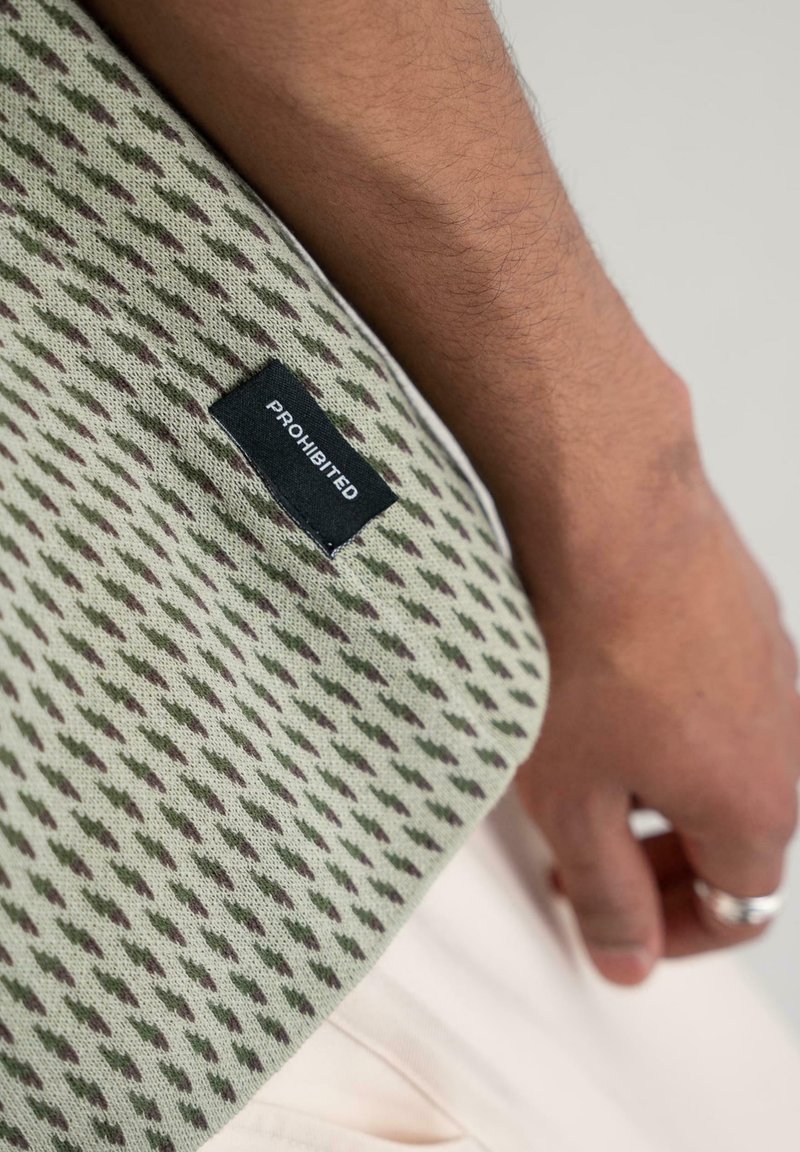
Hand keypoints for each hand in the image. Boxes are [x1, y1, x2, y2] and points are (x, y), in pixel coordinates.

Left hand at [513, 452, 799, 985]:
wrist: (606, 513)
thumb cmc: (587, 650)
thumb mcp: (573, 801)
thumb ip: (608, 893)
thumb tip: (628, 956)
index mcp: (761, 806)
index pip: (736, 906)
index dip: (668, 930)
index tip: (613, 923)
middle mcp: (788, 739)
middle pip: (736, 834)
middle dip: (660, 861)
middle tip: (587, 856)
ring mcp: (774, 668)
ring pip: (725, 760)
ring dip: (661, 788)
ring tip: (584, 771)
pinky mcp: (747, 614)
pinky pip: (717, 695)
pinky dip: (669, 720)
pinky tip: (605, 696)